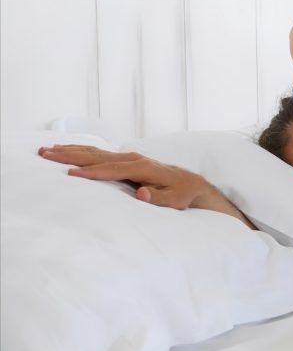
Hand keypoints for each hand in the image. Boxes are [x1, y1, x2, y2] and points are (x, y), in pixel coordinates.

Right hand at [39, 145, 216, 209]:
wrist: (189, 183)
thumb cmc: (180, 194)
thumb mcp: (174, 201)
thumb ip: (158, 198)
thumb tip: (142, 193)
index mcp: (143, 168)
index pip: (112, 170)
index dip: (91, 172)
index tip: (70, 174)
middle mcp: (133, 158)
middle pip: (97, 156)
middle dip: (71, 155)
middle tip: (45, 154)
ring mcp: (128, 157)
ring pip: (94, 152)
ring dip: (70, 150)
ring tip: (46, 150)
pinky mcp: (124, 159)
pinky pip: (98, 153)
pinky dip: (80, 150)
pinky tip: (65, 149)